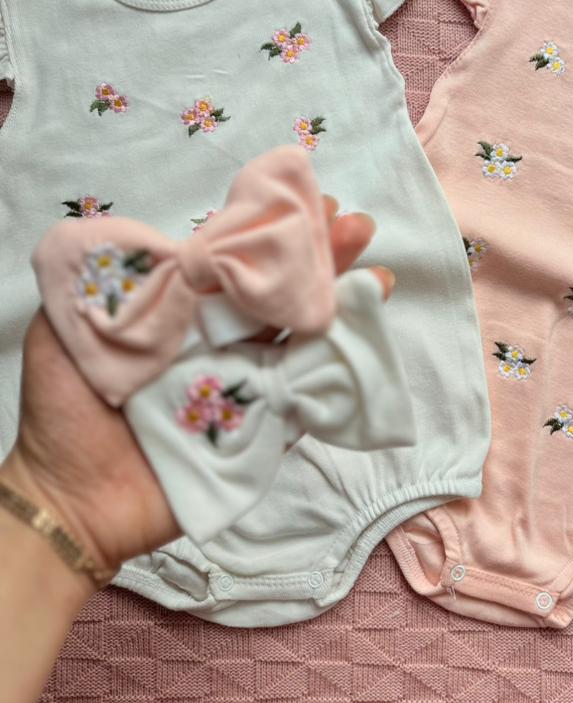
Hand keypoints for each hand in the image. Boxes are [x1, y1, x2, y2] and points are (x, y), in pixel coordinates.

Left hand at [2, 201, 392, 575]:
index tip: (305, 202)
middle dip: (322, 258)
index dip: (270, 232)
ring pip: (301, 339)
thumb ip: (105, 280)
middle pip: (278, 294)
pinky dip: (338, 376)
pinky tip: (365, 344)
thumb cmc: (64, 412)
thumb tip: (168, 240)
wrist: (71, 499)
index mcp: (179, 314)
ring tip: (378, 277)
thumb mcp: (65, 329)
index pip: (234, 262)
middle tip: (358, 227)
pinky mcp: (258, 434)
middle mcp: (218, 344)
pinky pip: (304, 402)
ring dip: (343, 306)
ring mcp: (242, 388)